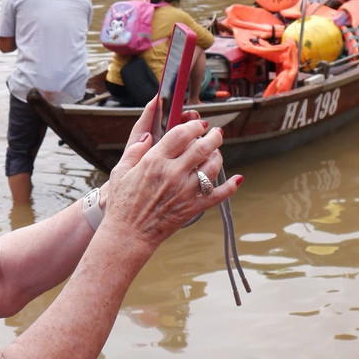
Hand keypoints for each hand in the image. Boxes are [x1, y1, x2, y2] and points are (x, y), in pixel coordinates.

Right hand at [101, 117, 240, 252]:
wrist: (128, 234)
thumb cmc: (122, 204)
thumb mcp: (121, 172)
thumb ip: (135, 150)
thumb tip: (147, 135)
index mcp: (154, 161)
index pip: (181, 134)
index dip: (194, 125)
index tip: (198, 124)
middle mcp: (173, 173)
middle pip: (202, 147)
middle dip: (213, 136)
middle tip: (216, 133)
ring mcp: (185, 191)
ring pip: (212, 167)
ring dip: (218, 156)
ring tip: (217, 152)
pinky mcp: (193, 207)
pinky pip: (218, 195)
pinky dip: (231, 186)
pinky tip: (237, 179)